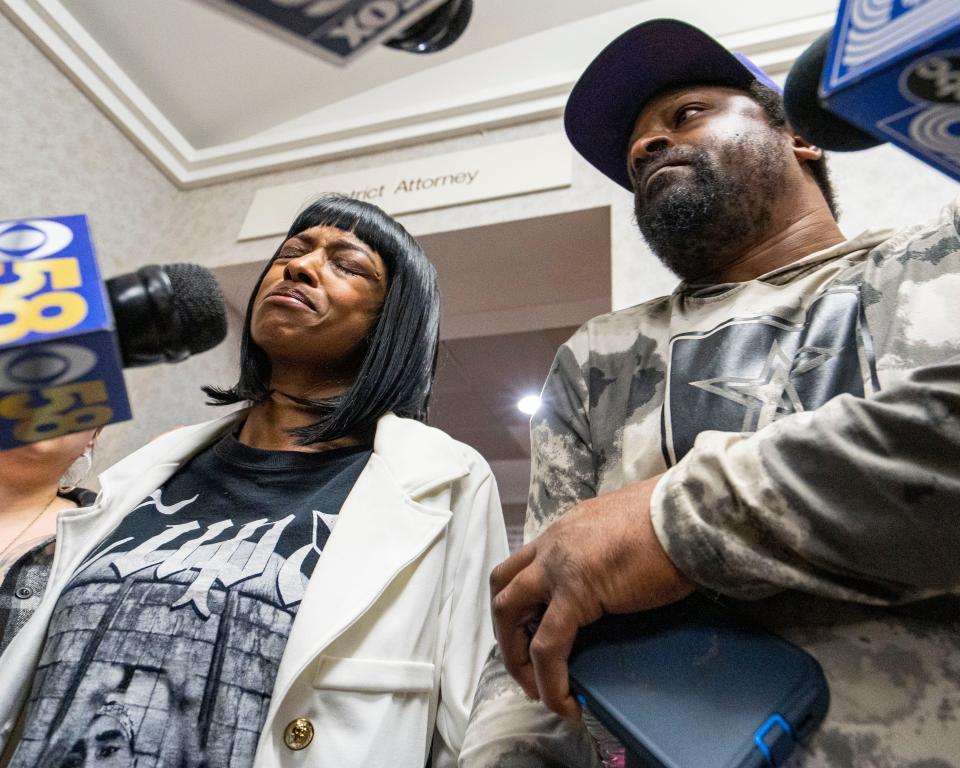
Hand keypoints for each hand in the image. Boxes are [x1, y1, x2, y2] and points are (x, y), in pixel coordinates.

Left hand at [489, 475, 694, 720]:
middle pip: (503, 586)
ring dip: (515, 656)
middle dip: (506, 631)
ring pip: (508, 612)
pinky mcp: (575, 594)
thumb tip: (617, 582)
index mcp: (565, 530)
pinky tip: (565, 704)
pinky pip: (548, 646)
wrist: (690, 517)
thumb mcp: (624, 532)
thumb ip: (607, 553)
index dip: (520, 603)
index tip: (533, 635)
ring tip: (538, 691)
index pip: (523, 564)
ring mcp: (558, 567)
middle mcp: (552, 544)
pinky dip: (551, 681)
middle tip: (525, 667)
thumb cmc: (673, 523)